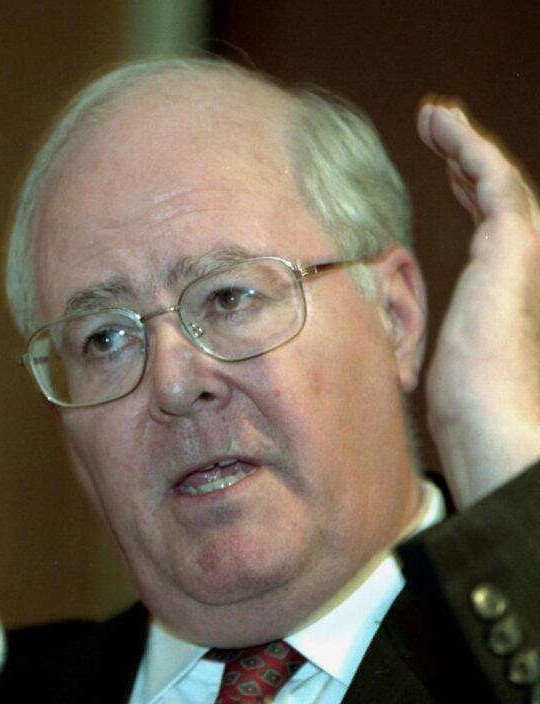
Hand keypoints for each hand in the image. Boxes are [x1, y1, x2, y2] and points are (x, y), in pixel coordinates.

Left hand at [418, 100, 539, 507]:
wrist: (486, 416)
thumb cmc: (456, 401)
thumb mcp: (421, 346)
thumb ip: (405, 323)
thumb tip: (357, 331)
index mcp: (497, 286)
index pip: (485, 225)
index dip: (464, 190)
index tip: (440, 168)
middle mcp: (512, 265)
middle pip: (492, 195)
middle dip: (465, 158)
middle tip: (437, 129)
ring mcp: (517, 253)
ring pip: (495, 179)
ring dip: (465, 142)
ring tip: (435, 115)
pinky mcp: (512, 246)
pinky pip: (494, 181)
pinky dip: (472, 149)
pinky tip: (445, 128)